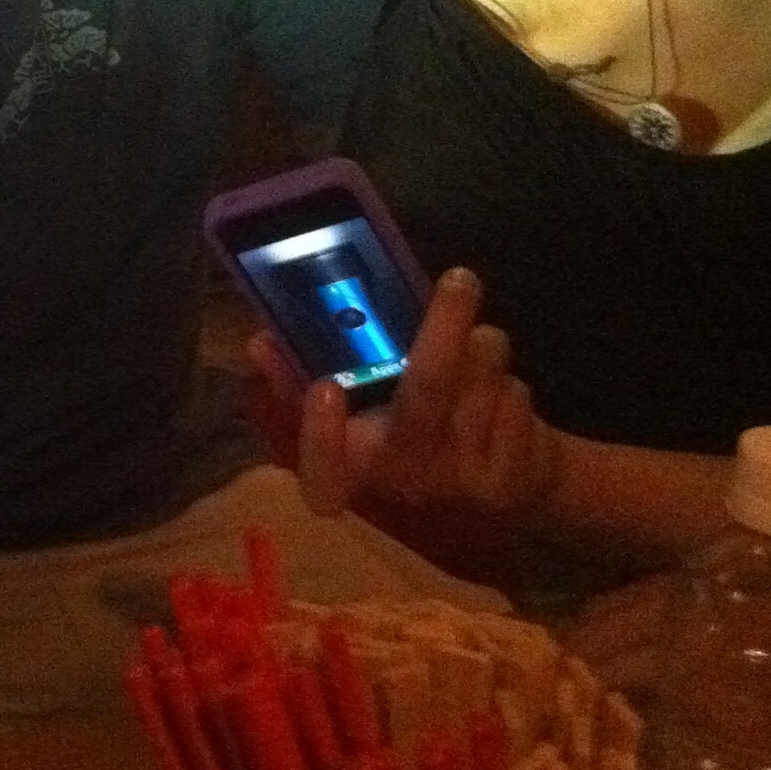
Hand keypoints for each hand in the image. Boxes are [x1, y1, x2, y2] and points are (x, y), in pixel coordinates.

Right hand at [252, 266, 562, 522]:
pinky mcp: (513, 476)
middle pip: (424, 395)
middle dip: (443, 327)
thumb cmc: (418, 435)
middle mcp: (406, 481)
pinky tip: (500, 395)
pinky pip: (513, 398)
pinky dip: (508, 381)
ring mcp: (463, 481)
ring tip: (477, 346)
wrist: (510, 490)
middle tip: (460, 278)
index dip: (319, 438)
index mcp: (358, 466)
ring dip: (484, 349)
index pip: (324, 477)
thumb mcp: (366, 414)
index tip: (324, 387)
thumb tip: (258, 342)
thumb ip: (308, 380)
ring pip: (481, 380)